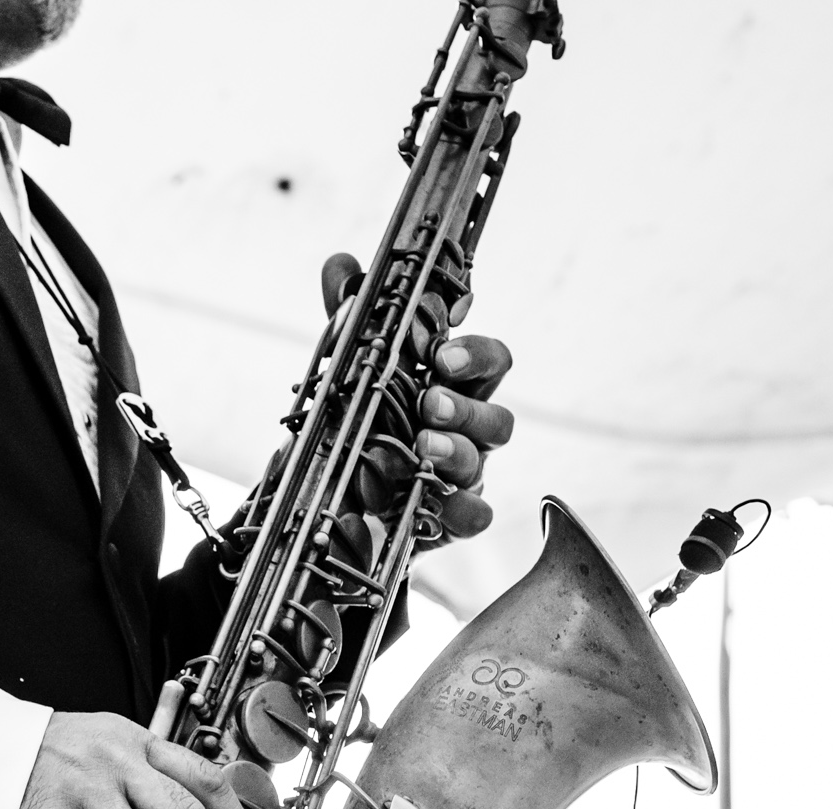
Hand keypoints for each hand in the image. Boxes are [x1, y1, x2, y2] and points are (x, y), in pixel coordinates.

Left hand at [320, 252, 516, 543]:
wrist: (336, 499)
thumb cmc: (363, 424)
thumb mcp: (350, 371)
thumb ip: (349, 320)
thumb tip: (342, 264)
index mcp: (454, 388)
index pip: (488, 362)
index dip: (475, 353)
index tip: (442, 353)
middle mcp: (465, 430)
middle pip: (497, 413)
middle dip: (467, 404)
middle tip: (431, 400)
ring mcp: (461, 477)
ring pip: (483, 460)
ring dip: (456, 450)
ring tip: (422, 445)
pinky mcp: (447, 520)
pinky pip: (475, 516)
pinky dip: (462, 510)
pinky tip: (440, 504)